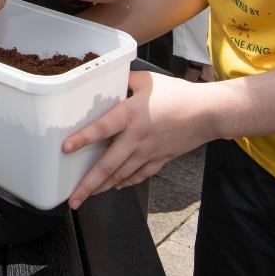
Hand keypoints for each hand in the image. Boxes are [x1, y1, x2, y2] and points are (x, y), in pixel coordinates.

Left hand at [62, 71, 220, 208]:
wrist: (208, 113)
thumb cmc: (178, 94)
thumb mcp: (148, 81)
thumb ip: (124, 80)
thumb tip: (107, 77)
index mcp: (131, 115)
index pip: (102, 129)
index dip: (83, 138)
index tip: (65, 148)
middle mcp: (136, 138)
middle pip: (108, 165)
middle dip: (88, 184)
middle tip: (72, 198)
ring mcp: (148, 152)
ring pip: (121, 175)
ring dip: (102, 187)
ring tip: (87, 196)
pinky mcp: (160, 159)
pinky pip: (139, 175)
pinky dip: (125, 182)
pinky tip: (115, 186)